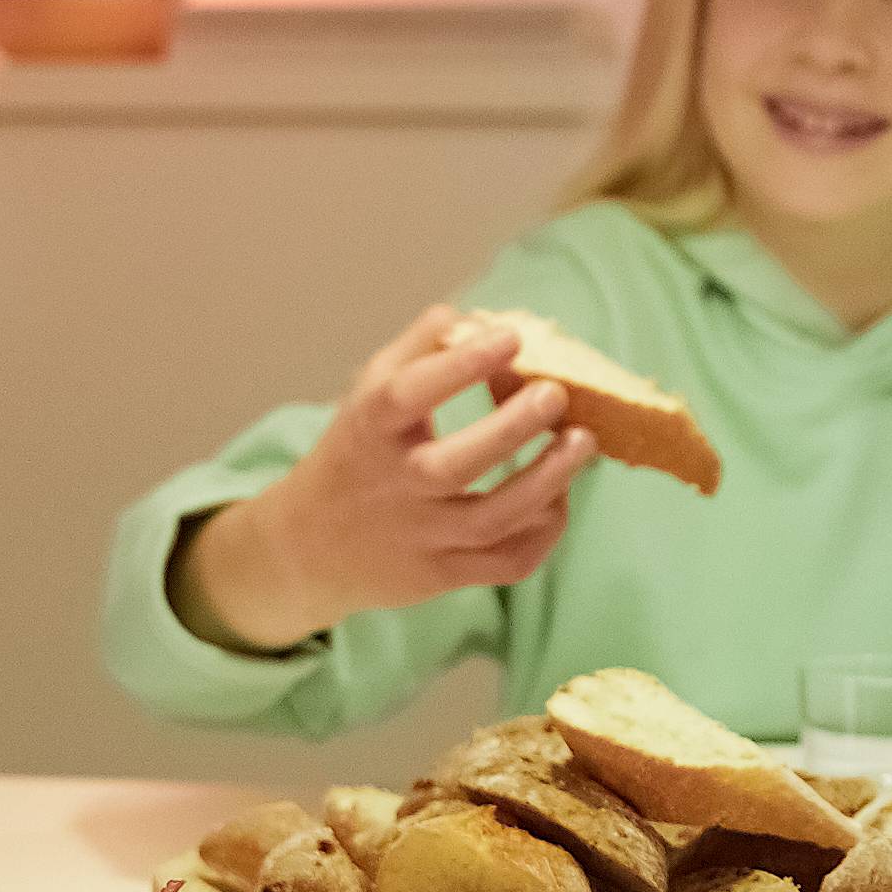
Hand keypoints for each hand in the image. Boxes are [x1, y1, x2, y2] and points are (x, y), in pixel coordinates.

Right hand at [179, 307, 598, 652]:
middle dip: (512, 427)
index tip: (510, 338)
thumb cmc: (358, 450)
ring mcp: (419, 535)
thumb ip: (421, 348)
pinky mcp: (442, 575)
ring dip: (547, 481)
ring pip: (492, 520)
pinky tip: (560, 496)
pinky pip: (506, 562)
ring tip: (582, 441)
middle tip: (556, 394)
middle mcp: (394, 485)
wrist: (309, 548)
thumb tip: (479, 316)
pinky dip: (544, 532)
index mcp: (370, 429)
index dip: (461, 364)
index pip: (408, 395)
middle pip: (454, 465)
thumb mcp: (368, 392)